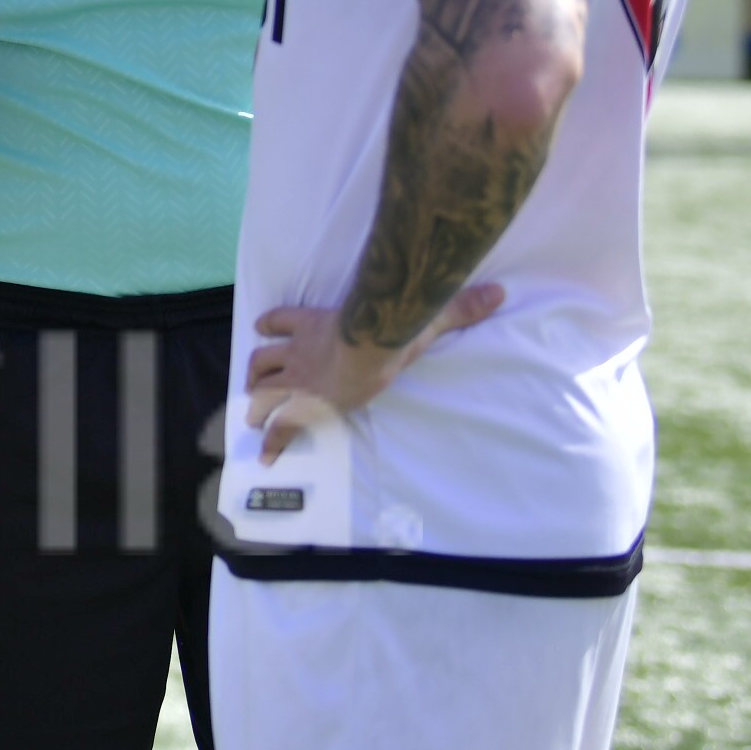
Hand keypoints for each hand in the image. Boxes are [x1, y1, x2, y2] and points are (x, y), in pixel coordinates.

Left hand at [244, 281, 505, 461]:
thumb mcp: (422, 314)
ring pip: (261, 385)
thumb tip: (497, 293)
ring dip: (256, 399)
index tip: (263, 327)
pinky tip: (268, 456)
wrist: (369, 346)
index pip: (282, 319)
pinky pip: (279, 426)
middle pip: (262, 356)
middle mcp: (299, 349)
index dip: (272, 324)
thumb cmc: (390, 327)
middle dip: (257, 369)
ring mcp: (297, 376)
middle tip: (254, 382)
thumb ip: (457, 306)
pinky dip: (272, 441)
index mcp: (317, 324)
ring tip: (254, 415)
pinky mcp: (302, 404)